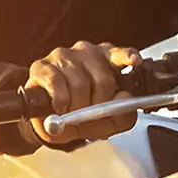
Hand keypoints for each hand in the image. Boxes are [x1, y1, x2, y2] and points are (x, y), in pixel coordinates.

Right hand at [25, 43, 142, 141]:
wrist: (51, 124)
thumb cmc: (82, 115)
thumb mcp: (108, 122)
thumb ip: (124, 115)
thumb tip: (124, 98)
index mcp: (107, 61)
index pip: (120, 54)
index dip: (128, 57)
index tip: (135, 61)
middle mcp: (87, 53)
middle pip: (103, 79)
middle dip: (98, 104)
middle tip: (89, 113)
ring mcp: (64, 56)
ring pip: (79, 84)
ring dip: (77, 106)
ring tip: (72, 110)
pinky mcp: (43, 66)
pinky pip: (56, 83)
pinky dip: (60, 101)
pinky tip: (60, 106)